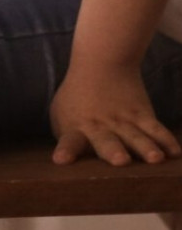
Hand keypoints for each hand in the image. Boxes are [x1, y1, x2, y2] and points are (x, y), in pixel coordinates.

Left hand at [49, 62, 180, 165]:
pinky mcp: (142, 114)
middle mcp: (99, 127)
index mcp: (76, 128)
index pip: (69, 140)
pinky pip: (156, 129)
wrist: (101, 63)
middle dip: (113, 151)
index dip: (66, 150)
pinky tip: (175, 153)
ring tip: (155, 159)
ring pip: (136, 137)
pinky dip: (166, 140)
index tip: (60, 160)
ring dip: (145, 147)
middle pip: (105, 140)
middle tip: (120, 160)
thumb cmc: (77, 96)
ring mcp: (122, 121)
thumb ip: (68, 139)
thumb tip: (72, 166)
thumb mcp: (62, 114)